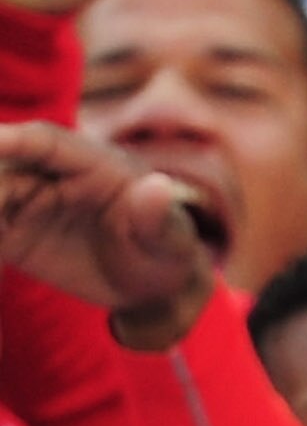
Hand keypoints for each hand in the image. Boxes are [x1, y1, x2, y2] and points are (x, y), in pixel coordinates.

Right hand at [0, 120, 212, 343]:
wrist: (152, 283)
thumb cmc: (166, 250)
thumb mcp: (170, 239)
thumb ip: (159, 217)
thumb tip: (159, 189)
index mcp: (92, 162)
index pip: (45, 143)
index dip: (14, 142)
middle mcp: (53, 175)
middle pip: (2, 165)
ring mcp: (28, 202)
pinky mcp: (13, 233)